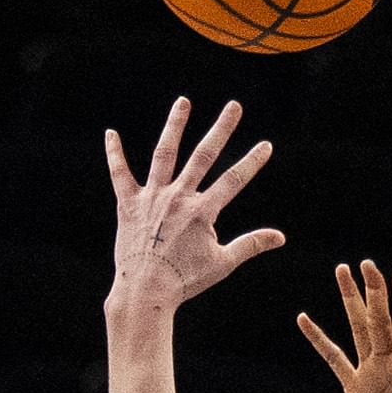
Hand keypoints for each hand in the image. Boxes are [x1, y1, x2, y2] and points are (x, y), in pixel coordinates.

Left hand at [103, 97, 284, 323]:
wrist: (145, 290)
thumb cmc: (185, 280)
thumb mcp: (223, 263)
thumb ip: (251, 244)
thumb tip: (280, 237)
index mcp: (202, 211)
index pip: (234, 180)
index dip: (252, 161)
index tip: (265, 145)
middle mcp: (178, 197)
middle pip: (204, 156)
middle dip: (222, 129)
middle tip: (233, 106)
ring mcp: (152, 197)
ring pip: (165, 154)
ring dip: (175, 125)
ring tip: (184, 102)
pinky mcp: (128, 204)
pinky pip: (120, 173)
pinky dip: (114, 153)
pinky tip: (110, 133)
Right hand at [295, 260, 391, 392]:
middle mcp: (391, 361)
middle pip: (379, 320)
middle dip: (373, 292)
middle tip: (366, 263)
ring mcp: (372, 372)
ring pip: (358, 329)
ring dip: (350, 301)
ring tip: (342, 270)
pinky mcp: (356, 389)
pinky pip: (334, 360)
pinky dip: (319, 340)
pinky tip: (304, 319)